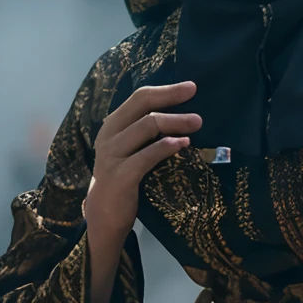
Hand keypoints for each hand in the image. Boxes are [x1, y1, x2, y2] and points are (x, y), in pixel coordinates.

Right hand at [81, 81, 199, 302]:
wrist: (105, 215)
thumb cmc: (126, 177)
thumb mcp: (132, 149)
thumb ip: (147, 132)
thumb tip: (183, 114)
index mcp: (113, 125)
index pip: (139, 98)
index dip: (165, 90)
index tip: (191, 87)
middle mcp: (109, 135)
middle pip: (142, 106)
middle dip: (170, 98)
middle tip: (196, 97)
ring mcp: (112, 155)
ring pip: (146, 127)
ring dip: (175, 122)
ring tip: (197, 122)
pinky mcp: (120, 176)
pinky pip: (146, 156)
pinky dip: (166, 147)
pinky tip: (182, 144)